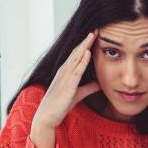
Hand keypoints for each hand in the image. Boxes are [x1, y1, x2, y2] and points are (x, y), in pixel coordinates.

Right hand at [31, 31, 100, 147]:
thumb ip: (88, 88)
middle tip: (96, 29)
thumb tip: (100, 84)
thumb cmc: (60, 105)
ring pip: (76, 58)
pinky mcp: (67, 87)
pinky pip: (76, 72)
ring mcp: (64, 78)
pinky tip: (87, 54)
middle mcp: (64, 72)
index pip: (77, 55)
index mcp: (65, 72)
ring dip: (84, 46)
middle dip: (86, 41)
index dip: (85, 45)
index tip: (94, 35)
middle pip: (76, 53)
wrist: (47, 117)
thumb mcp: (77, 94)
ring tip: (93, 35)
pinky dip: (82, 62)